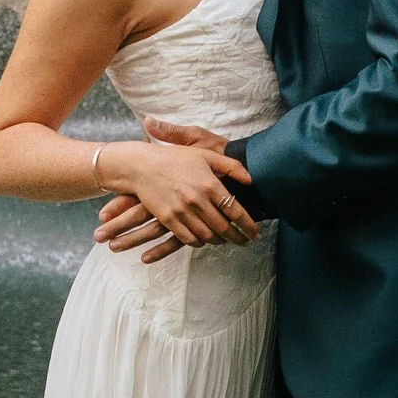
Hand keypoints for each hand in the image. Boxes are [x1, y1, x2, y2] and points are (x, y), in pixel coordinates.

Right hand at [94, 130, 252, 257]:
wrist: (142, 166)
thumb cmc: (175, 158)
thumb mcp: (205, 154)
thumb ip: (231, 166)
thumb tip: (251, 180)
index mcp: (209, 184)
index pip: (236, 211)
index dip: (248, 225)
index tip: (255, 233)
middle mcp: (197, 200)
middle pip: (224, 228)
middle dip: (238, 238)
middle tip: (245, 242)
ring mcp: (182, 212)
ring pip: (208, 236)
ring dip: (219, 241)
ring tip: (226, 240)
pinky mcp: (168, 219)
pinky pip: (189, 239)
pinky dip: (200, 242)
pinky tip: (205, 239)